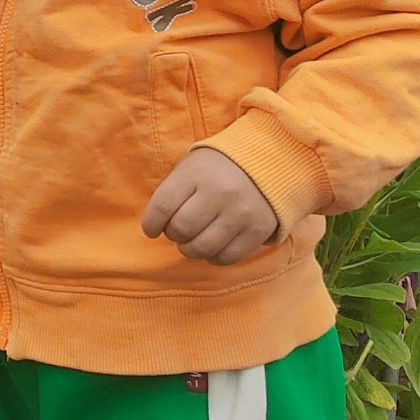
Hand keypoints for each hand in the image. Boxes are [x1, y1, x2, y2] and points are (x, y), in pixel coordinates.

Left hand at [140, 149, 278, 264]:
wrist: (269, 162)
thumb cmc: (218, 167)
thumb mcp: (192, 165)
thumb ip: (174, 190)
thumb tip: (156, 222)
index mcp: (197, 173)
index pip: (163, 205)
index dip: (151, 223)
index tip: (151, 230)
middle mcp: (219, 193)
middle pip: (181, 229)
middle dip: (172, 235)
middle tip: (177, 231)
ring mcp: (240, 214)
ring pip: (202, 247)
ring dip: (190, 249)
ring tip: (192, 241)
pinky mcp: (257, 231)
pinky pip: (227, 257)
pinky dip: (213, 257)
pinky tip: (211, 247)